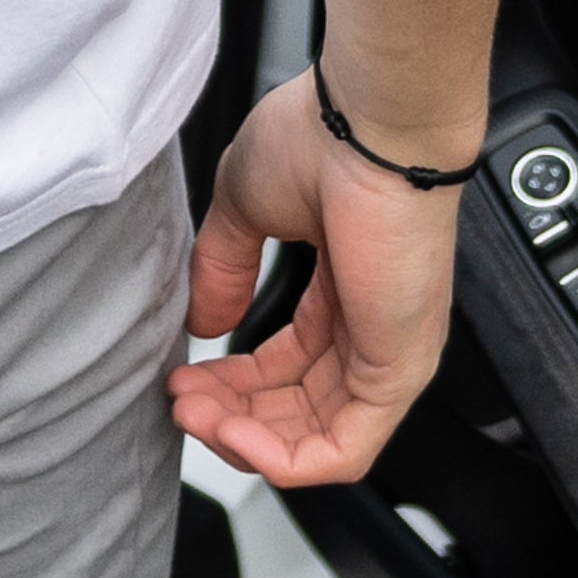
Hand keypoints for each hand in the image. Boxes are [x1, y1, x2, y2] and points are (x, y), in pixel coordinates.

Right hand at [167, 69, 463, 489]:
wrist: (370, 120)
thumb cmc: (325, 136)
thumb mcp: (247, 205)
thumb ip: (224, 268)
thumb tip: (204, 324)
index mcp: (344, 290)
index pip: (286, 366)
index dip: (228, 382)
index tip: (181, 374)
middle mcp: (372, 328)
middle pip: (296, 410)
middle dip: (228, 414)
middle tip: (179, 400)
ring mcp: (390, 354)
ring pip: (317, 441)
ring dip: (244, 440)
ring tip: (193, 416)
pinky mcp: (399, 372)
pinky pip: (344, 449)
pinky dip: (283, 458)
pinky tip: (232, 432)